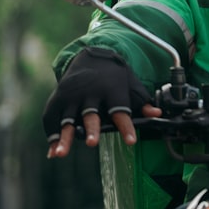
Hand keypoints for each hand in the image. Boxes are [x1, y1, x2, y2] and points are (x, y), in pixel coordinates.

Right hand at [42, 47, 159, 157]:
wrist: (92, 55)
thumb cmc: (114, 75)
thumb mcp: (131, 84)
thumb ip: (142, 101)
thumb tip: (157, 114)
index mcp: (112, 89)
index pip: (121, 110)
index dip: (126, 126)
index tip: (131, 141)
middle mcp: (91, 92)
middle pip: (91, 113)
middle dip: (91, 128)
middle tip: (92, 143)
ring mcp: (72, 95)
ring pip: (67, 118)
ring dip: (64, 136)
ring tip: (61, 153)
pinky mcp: (58, 98)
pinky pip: (51, 117)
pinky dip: (51, 135)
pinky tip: (52, 151)